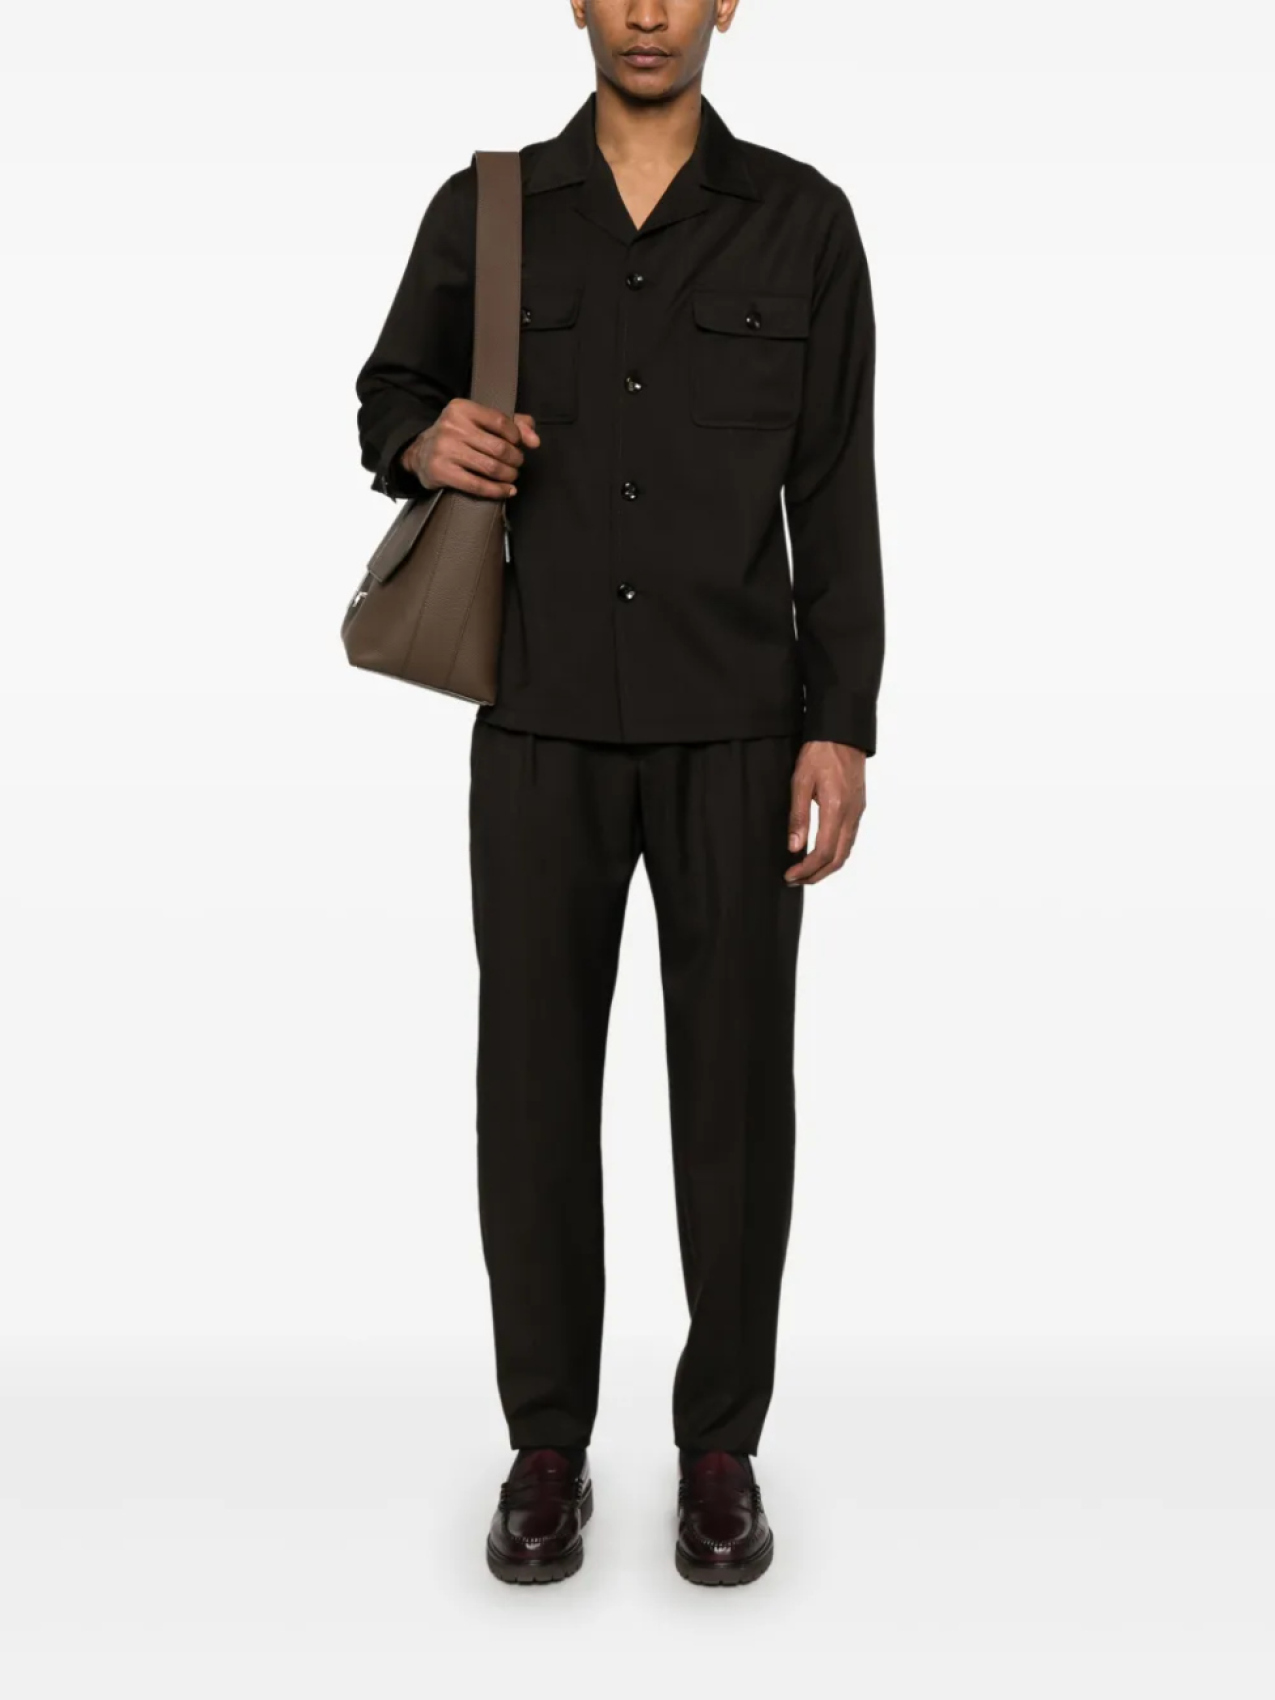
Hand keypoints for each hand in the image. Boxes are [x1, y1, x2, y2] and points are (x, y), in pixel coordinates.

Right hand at [400, 399, 540, 498]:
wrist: (420, 453)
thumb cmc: (458, 436)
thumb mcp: (480, 422)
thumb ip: (513, 424)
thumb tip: (535, 441)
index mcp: (462, 408)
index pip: (500, 421)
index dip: (517, 436)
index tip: (519, 444)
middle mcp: (452, 426)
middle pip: (498, 448)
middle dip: (515, 459)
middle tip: (517, 464)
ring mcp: (445, 449)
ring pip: (490, 467)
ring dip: (508, 475)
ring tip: (512, 476)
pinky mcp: (441, 471)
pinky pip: (477, 485)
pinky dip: (497, 491)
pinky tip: (507, 491)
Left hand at [784, 741, 866, 884]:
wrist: (843, 733)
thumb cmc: (820, 752)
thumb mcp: (800, 781)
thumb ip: (798, 816)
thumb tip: (794, 847)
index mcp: (836, 808)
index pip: (823, 852)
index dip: (806, 869)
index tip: (790, 875)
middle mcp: (851, 814)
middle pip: (838, 859)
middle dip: (816, 875)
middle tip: (794, 880)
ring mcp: (858, 812)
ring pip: (846, 851)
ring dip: (826, 867)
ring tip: (805, 872)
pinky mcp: (858, 808)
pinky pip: (849, 839)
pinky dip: (835, 854)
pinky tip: (821, 853)